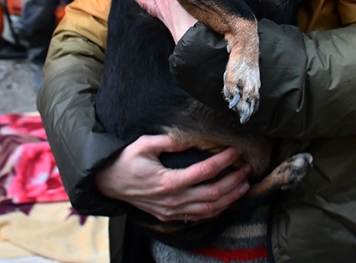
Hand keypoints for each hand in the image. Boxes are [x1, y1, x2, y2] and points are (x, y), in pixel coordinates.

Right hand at [94, 134, 251, 221]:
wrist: (107, 184)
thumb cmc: (125, 161)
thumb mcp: (144, 144)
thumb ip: (170, 141)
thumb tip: (193, 137)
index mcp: (168, 181)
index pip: (205, 172)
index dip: (224, 161)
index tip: (236, 150)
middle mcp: (173, 200)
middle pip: (213, 194)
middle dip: (234, 181)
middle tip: (247, 167)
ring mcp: (172, 211)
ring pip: (209, 209)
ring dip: (230, 198)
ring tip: (244, 185)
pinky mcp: (170, 215)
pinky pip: (198, 217)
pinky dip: (216, 210)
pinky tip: (226, 201)